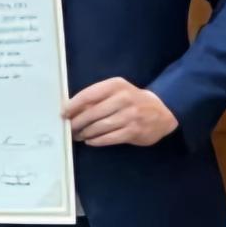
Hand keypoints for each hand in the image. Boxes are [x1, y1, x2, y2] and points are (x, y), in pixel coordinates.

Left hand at [63, 77, 178, 146]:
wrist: (162, 111)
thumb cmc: (132, 100)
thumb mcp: (117, 91)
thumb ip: (97, 97)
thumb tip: (72, 109)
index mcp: (115, 85)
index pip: (88, 95)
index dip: (73, 105)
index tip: (63, 113)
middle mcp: (123, 98)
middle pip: (92, 113)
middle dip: (77, 122)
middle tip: (69, 128)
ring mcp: (130, 116)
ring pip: (100, 126)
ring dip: (85, 133)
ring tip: (77, 135)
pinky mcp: (134, 131)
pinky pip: (110, 137)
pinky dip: (97, 141)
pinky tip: (90, 141)